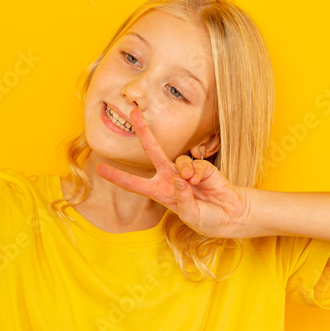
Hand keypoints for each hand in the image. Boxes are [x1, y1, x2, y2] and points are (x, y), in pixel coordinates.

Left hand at [95, 108, 256, 239]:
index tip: (99, 168)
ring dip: (184, 172)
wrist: (230, 214)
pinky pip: (193, 164)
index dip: (117, 176)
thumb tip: (178, 177)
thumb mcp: (190, 216)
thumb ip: (182, 199)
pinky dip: (197, 174)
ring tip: (193, 186)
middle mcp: (169, 178)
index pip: (134, 184)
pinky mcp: (201, 166)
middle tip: (132, 111)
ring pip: (175, 157)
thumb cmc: (207, 219)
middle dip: (143, 131)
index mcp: (159, 192)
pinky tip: (202, 182)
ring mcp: (184, 171)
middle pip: (151, 151)